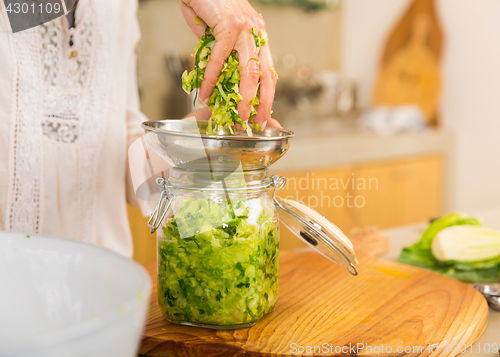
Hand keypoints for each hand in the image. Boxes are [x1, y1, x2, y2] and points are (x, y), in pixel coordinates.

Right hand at [181, 0, 277, 129]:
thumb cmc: (206, 1)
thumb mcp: (218, 29)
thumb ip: (219, 49)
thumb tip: (213, 68)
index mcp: (258, 33)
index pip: (268, 69)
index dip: (267, 94)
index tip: (262, 112)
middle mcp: (256, 31)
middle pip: (267, 74)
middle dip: (264, 103)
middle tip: (257, 122)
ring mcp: (246, 28)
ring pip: (250, 71)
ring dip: (244, 97)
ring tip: (237, 115)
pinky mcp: (229, 25)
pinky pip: (220, 59)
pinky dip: (211, 79)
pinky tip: (204, 92)